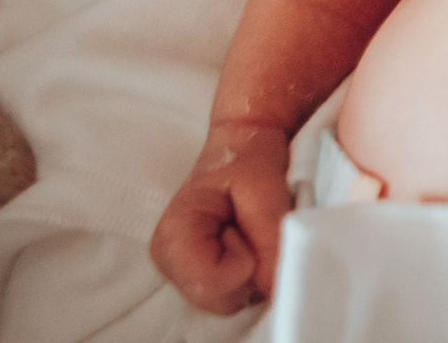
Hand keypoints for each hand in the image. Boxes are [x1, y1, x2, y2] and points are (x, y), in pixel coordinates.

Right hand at [150, 120, 293, 312]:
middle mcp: (171, 264)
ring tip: (252, 229)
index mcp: (172, 239)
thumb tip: (276, 286)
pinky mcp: (204, 278)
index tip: (248, 225)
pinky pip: (238, 293)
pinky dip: (254, 272)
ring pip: (233, 300)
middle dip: (251, 268)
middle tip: (253, 225)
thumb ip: (269, 236)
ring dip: (255, 269)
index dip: (245, 263)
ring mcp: (186, 275)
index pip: (211, 285)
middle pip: (222, 301)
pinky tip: (250, 242)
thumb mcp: (264, 185)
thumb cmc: (247, 159)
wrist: (243, 146)